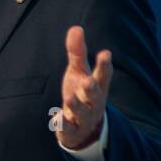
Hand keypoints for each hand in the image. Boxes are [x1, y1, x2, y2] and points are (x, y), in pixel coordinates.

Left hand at [57, 25, 112, 150]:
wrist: (83, 130)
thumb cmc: (81, 93)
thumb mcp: (78, 72)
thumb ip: (77, 53)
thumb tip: (76, 28)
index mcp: (97, 87)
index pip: (103, 76)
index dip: (104, 65)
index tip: (106, 53)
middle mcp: (93, 103)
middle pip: (96, 96)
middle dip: (92, 89)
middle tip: (88, 81)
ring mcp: (83, 118)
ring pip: (82, 113)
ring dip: (76, 105)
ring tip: (69, 97)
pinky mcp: (71, 131)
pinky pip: (67, 129)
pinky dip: (62, 124)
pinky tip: (55, 118)